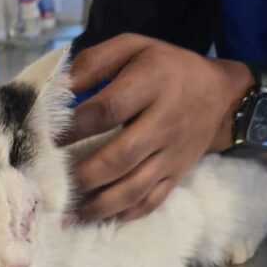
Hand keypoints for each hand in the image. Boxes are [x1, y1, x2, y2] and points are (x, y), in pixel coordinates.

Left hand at [64, 34, 250, 221]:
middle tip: (52, 185)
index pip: (108, 110)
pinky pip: (149, 203)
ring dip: (98, 206)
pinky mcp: (176, 177)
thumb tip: (58, 89)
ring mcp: (171, 156)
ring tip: (67, 215)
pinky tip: (96, 219)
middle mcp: (164, 124)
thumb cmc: (166, 68)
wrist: (220, 97)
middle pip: (119, 158)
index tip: (46, 140)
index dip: (74, 128)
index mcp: (152, 84)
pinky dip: (122, 215)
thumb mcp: (133, 47)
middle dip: (82, 176)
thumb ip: (94, 62)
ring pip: (133, 189)